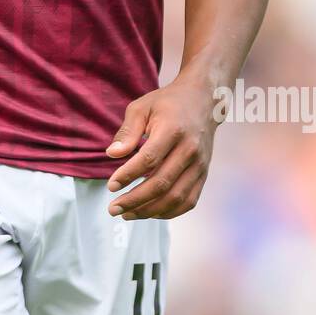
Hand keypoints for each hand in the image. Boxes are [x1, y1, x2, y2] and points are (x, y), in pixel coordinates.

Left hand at [104, 77, 217, 219]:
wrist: (204, 100)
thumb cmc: (167, 103)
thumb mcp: (142, 107)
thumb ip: (127, 131)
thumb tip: (112, 155)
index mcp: (173, 130)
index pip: (149, 159)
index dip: (128, 175)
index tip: (111, 186)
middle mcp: (190, 149)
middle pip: (162, 183)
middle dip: (135, 200)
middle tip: (113, 208)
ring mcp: (200, 164)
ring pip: (176, 197)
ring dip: (150, 211)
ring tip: (128, 214)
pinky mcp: (204, 174)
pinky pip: (189, 201)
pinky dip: (169, 212)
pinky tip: (150, 212)